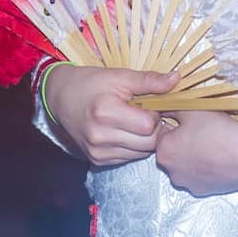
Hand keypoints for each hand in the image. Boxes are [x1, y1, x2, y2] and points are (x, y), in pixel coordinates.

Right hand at [43, 65, 177, 167]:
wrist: (60, 97)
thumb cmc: (91, 83)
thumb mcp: (120, 76)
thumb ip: (149, 80)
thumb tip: (176, 79)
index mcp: (106, 112)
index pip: (149, 125)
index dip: (156, 114)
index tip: (150, 104)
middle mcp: (100, 137)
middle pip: (148, 143)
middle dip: (154, 128)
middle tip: (146, 113)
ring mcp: (98, 152)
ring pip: (141, 153)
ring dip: (145, 139)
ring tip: (135, 121)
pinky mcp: (98, 160)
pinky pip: (129, 158)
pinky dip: (133, 146)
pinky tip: (125, 131)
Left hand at [154, 110, 237, 196]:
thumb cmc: (219, 130)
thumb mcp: (191, 109)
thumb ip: (171, 107)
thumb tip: (164, 107)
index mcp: (164, 151)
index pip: (162, 133)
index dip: (176, 124)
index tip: (190, 121)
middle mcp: (171, 172)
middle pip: (172, 151)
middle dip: (183, 141)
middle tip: (202, 131)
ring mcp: (188, 184)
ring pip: (185, 164)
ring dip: (193, 155)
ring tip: (213, 143)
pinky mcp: (204, 191)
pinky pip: (199, 175)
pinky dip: (205, 167)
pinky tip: (218, 157)